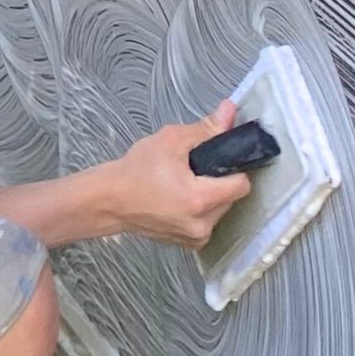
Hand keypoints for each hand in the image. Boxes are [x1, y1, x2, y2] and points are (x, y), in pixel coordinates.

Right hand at [104, 102, 253, 247]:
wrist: (111, 200)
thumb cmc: (137, 169)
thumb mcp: (170, 140)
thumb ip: (205, 128)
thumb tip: (229, 112)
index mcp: (200, 200)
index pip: (242, 185)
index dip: (234, 168)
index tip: (219, 159)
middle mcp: (203, 225)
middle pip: (231, 197)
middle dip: (219, 180)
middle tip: (195, 168)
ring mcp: (196, 238)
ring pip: (219, 210)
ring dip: (210, 195)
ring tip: (185, 182)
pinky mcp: (188, 244)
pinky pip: (206, 222)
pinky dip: (198, 209)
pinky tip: (179, 198)